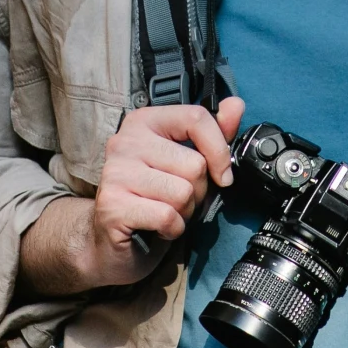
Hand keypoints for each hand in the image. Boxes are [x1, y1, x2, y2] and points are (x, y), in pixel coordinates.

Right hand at [23, 97, 243, 293]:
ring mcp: (115, 173)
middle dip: (198, 191)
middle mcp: (125, 141)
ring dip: (185, 212)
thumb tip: (235, 105)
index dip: (219, 150)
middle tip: (178, 200)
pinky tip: (158, 228)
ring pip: (183, 192)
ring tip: (167, 212)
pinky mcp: (112, 205)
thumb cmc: (152, 198)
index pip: (195, 118)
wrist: (111, 242)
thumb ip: (211, 135)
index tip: (223, 174)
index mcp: (145, 121)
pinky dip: (173, 229)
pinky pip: (167, 216)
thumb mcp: (185, 162)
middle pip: (194, 164)